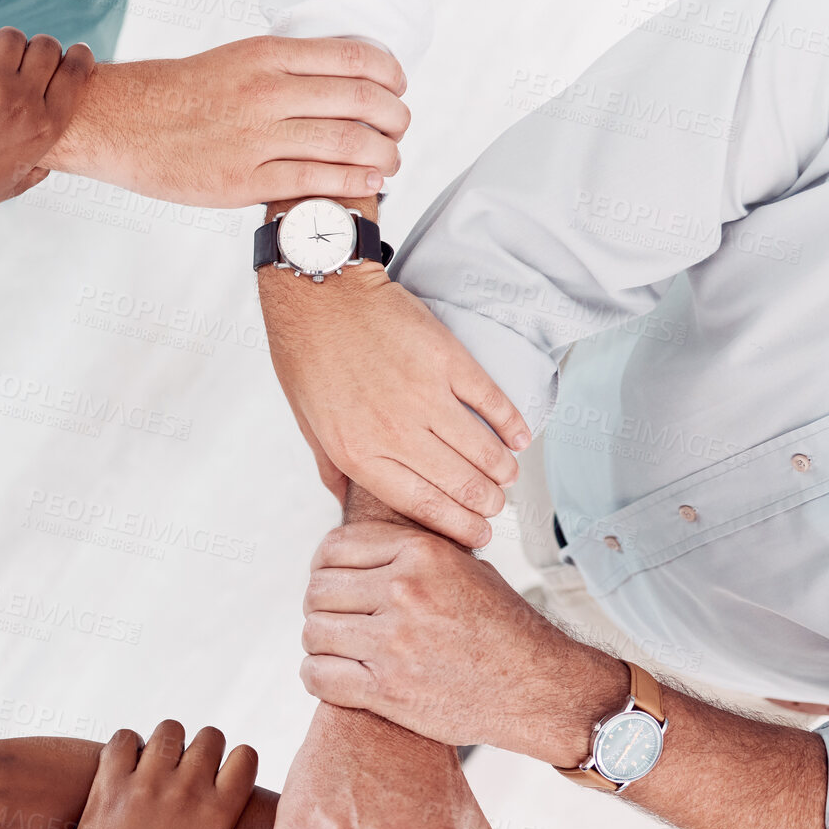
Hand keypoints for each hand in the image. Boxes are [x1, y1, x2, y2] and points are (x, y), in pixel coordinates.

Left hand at [0, 24, 93, 228]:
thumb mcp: (16, 183)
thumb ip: (40, 164)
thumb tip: (52, 154)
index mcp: (45, 129)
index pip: (77, 72)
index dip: (77, 57)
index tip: (70, 55)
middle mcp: (24, 103)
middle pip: (47, 47)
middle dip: (39, 49)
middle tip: (24, 60)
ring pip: (15, 37)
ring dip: (7, 43)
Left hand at [34, 723, 256, 828]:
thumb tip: (224, 828)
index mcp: (218, 818)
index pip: (245, 757)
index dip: (237, 764)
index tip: (224, 776)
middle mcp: (187, 794)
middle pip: (210, 737)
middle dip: (204, 750)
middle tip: (188, 772)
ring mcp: (146, 785)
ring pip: (170, 730)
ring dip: (167, 746)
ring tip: (156, 768)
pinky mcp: (109, 784)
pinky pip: (124, 738)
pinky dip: (126, 748)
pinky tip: (125, 769)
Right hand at [42, 36, 409, 207]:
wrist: (119, 122)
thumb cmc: (178, 94)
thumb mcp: (234, 60)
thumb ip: (284, 68)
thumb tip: (336, 78)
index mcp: (267, 55)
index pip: (355, 56)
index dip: (390, 74)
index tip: (397, 87)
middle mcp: (267, 91)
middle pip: (361, 100)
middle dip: (395, 117)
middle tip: (399, 128)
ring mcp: (256, 138)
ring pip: (347, 142)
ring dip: (384, 154)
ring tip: (391, 160)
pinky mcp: (244, 180)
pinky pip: (317, 180)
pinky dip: (355, 182)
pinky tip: (372, 182)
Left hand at [259, 266, 529, 546]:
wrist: (320, 292)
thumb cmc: (307, 355)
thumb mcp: (307, 421)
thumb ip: (332, 465)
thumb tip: (345, 500)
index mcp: (358, 453)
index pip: (421, 505)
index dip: (456, 525)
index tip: (476, 536)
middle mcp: (394, 431)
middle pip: (459, 483)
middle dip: (486, 504)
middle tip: (498, 509)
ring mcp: (424, 395)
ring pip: (481, 449)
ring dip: (502, 469)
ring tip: (509, 478)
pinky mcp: (447, 360)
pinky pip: (491, 402)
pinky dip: (512, 423)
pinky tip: (521, 437)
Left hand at [299, 521, 627, 763]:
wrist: (540, 688)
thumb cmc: (503, 628)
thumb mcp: (464, 567)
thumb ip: (411, 553)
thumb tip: (356, 547)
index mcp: (422, 552)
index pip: (335, 548)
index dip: (323, 566)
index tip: (330, 583)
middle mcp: (405, 591)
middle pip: (318, 590)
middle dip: (320, 607)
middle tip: (334, 621)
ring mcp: (395, 642)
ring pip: (313, 632)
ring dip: (318, 644)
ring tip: (336, 650)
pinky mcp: (389, 690)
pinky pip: (319, 676)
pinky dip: (317, 677)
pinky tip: (333, 677)